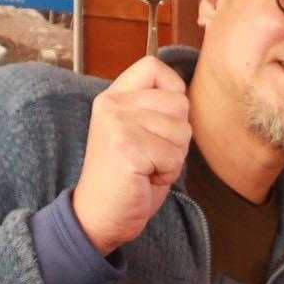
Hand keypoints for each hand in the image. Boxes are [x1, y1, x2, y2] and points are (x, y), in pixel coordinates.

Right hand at [72, 56, 190, 254]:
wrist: (100, 216)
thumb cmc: (127, 178)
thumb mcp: (139, 131)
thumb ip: (156, 108)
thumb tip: (184, 94)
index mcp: (114, 96)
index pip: (154, 67)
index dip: (172, 92)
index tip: (162, 121)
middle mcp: (112, 104)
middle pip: (179, 103)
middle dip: (176, 136)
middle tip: (150, 155)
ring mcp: (117, 124)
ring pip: (182, 131)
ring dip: (173, 157)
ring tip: (146, 167)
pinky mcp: (126, 148)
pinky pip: (174, 157)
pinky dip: (167, 174)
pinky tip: (144, 178)